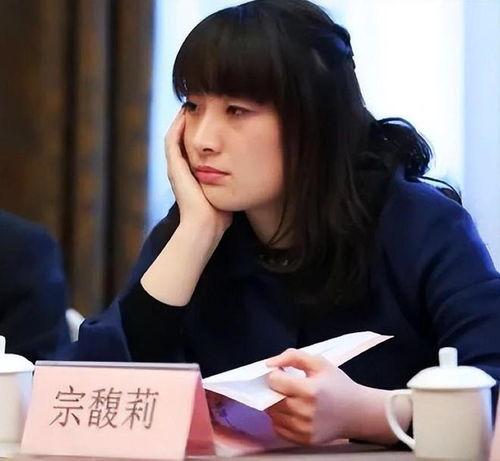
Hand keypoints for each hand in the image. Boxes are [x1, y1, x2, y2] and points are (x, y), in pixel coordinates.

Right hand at [165, 109, 231, 235]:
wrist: (206, 226)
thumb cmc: (218, 216)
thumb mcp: (225, 193)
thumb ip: (230, 183)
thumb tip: (244, 176)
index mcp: (191, 177)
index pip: (191, 150)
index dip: (196, 135)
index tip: (208, 120)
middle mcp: (181, 172)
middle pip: (181, 141)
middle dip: (188, 124)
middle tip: (196, 107)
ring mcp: (175, 169)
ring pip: (173, 138)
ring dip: (179, 121)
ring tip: (188, 105)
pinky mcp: (174, 168)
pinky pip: (171, 141)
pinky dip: (176, 126)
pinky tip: (184, 114)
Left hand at [265, 349, 361, 445]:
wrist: (357, 412)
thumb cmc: (338, 385)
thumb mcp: (319, 363)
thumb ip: (293, 356)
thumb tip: (270, 363)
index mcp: (310, 390)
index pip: (275, 381)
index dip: (277, 374)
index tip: (284, 374)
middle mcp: (305, 412)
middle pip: (272, 398)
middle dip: (275, 389)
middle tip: (287, 386)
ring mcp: (304, 429)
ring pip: (273, 414)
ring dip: (276, 404)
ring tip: (291, 398)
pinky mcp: (304, 440)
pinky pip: (279, 429)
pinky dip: (281, 419)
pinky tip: (293, 411)